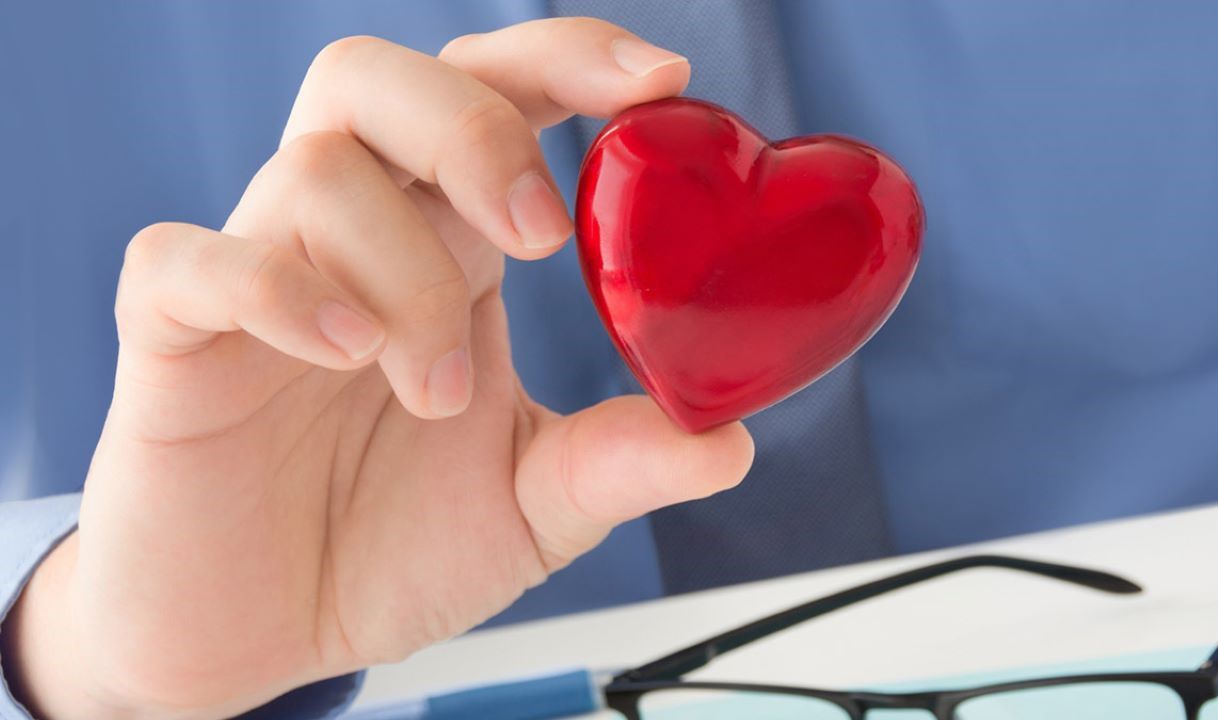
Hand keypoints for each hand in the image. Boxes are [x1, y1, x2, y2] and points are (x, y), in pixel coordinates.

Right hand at [4, 21, 751, 719]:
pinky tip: (344, 353)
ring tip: (436, 393)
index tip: (660, 81)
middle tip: (541, 237)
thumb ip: (619, 462)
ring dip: (403, 272)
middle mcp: (354, 236)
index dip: (570, 61)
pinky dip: (274, 289)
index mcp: (449, 246)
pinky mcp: (173, 338)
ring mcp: (259, 275)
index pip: (496, 94)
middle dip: (478, 129)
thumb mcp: (534, 506)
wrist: (270, 634)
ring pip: (315, 171)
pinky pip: (185, 259)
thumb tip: (729, 439)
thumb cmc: (391, 546)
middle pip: (383, 81)